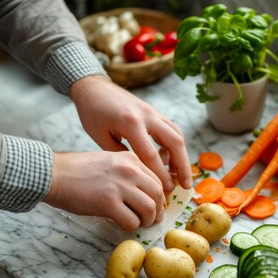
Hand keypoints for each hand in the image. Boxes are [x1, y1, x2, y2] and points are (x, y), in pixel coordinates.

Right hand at [43, 149, 165, 230]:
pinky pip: (131, 221)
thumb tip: (144, 193)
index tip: (155, 206)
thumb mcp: (108, 161)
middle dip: (157, 211)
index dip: (159, 197)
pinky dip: (130, 227)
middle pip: (158, 194)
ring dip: (146, 221)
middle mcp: (128, 170)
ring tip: (137, 224)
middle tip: (151, 220)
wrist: (53, 174)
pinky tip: (121, 224)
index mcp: (130, 158)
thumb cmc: (76, 171)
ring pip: (149, 209)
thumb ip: (127, 172)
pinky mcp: (108, 202)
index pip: (157, 179)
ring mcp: (119, 186)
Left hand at [69, 75, 192, 192]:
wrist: (93, 87)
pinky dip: (174, 144)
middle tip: (186, 185)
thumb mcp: (100, 137)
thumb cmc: (92, 113)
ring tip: (181, 175)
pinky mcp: (154, 111)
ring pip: (177, 134)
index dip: (161, 175)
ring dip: (182, 155)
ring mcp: (153, 111)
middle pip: (174, 142)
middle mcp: (147, 115)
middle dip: (182, 165)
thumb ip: (121, 155)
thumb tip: (139, 174)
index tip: (167, 190)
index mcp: (131, 123)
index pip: (151, 155)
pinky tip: (169, 159)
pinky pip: (171, 128)